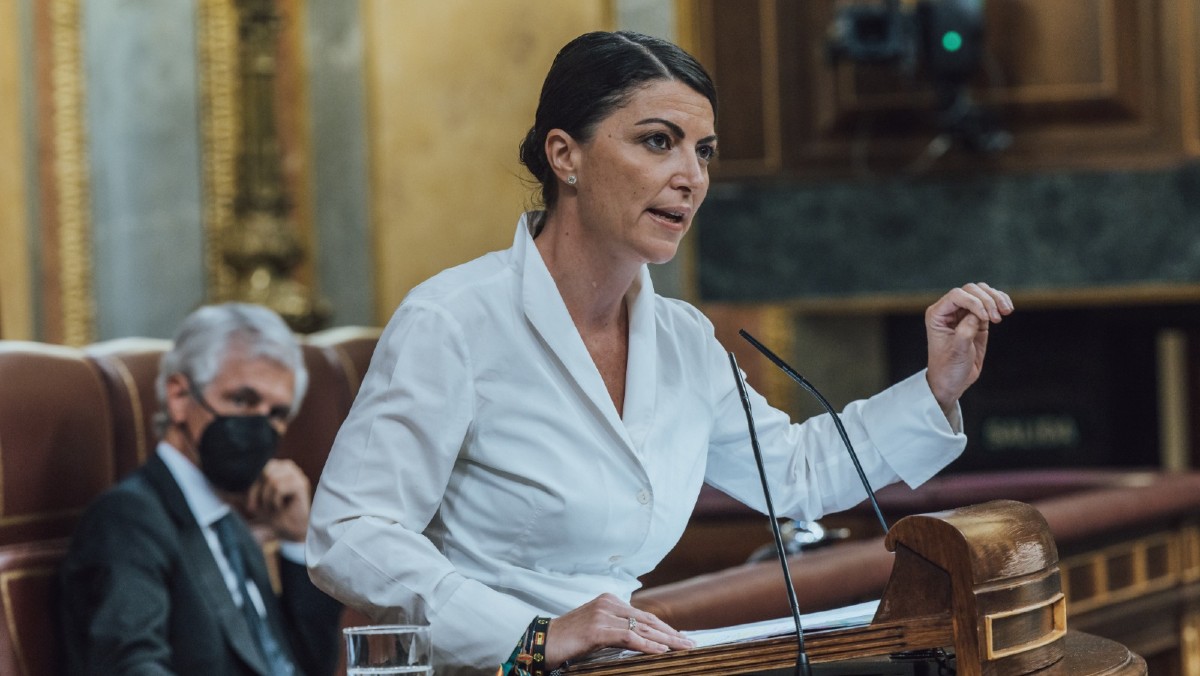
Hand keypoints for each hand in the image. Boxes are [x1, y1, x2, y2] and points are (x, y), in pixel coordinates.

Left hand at [244, 459, 310, 542]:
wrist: (289, 531)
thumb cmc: (271, 515)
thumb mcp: (252, 500)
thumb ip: (238, 492)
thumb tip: (213, 488)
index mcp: (275, 466)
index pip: (256, 467)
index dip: (251, 487)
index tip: (251, 506)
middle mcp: (286, 466)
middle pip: (263, 471)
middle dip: (259, 492)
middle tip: (263, 508)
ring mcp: (296, 473)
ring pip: (271, 480)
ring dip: (268, 499)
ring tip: (273, 507)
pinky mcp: (301, 483)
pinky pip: (279, 487)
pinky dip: (275, 501)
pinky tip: (281, 507)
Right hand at [544, 593, 693, 668]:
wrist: (543, 642)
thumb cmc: (568, 640)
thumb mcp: (597, 629)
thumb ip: (617, 628)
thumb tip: (642, 638)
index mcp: (609, 600)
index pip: (644, 615)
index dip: (665, 628)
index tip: (682, 637)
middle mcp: (609, 603)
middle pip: (648, 620)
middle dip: (672, 633)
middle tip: (690, 643)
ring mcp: (603, 615)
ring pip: (643, 629)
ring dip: (666, 641)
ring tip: (683, 648)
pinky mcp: (598, 629)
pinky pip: (629, 638)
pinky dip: (648, 645)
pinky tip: (662, 651)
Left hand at [925, 282, 1012, 414]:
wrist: (952, 381)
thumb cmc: (948, 368)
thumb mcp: (957, 351)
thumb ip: (966, 331)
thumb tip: (978, 315)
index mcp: (937, 315)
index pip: (957, 295)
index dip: (974, 302)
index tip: (985, 318)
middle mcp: (949, 310)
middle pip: (971, 290)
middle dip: (987, 300)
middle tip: (997, 319)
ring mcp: (964, 313)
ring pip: (982, 292)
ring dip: (996, 298)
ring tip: (1006, 312)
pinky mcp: (977, 319)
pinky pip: (990, 303)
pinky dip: (1000, 302)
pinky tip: (1007, 309)